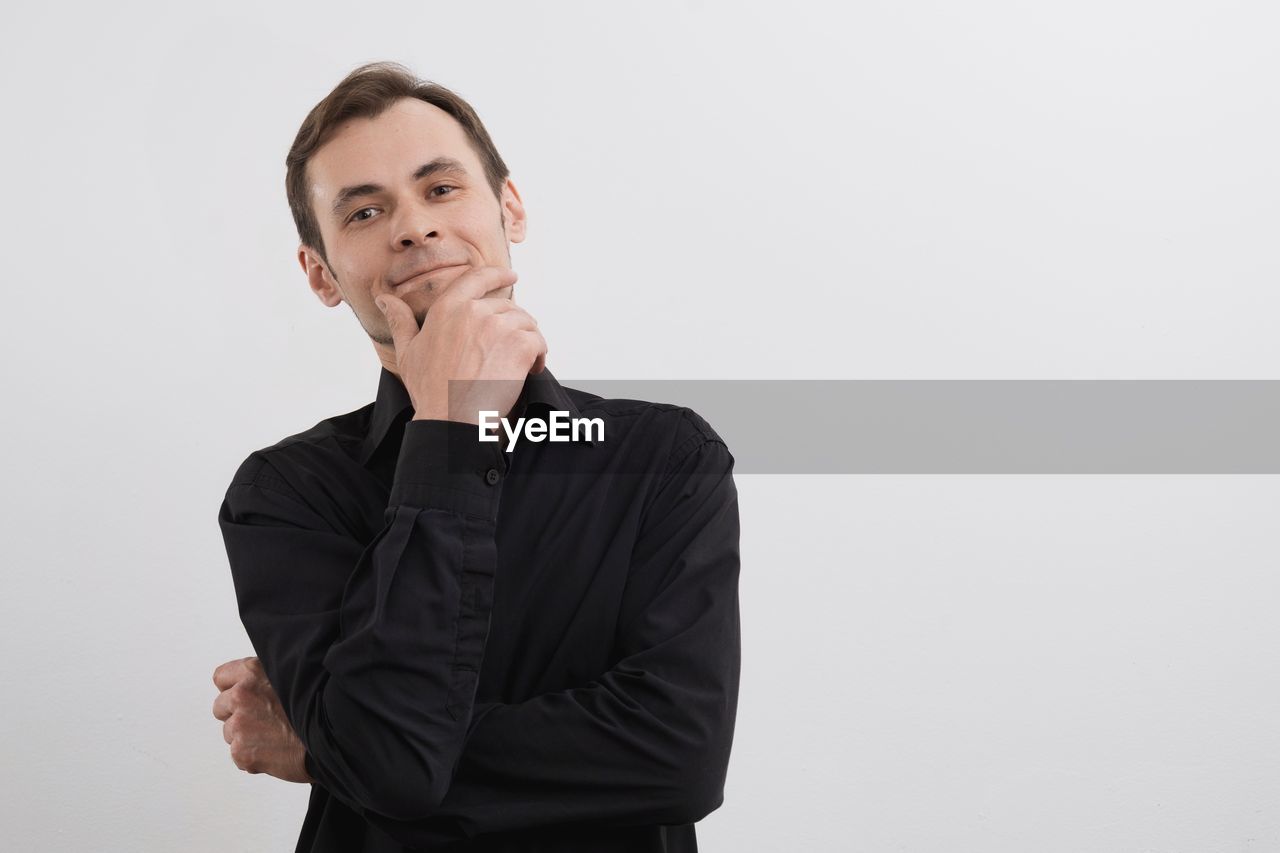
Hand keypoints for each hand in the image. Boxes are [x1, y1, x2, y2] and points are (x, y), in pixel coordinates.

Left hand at [212, 656, 311, 783]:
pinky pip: (239, 754)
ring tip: (275, 735)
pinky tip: (275, 749)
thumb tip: (255, 681)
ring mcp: (239, 724)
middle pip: (221, 707)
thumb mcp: (292, 674)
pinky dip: (254, 755)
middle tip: (264, 719)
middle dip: (237, 714)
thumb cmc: (318, 706)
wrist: (332, 737)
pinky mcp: (241, 751)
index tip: (249, 696)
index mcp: (252, 672)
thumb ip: (266, 677)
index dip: (235, 687)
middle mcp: (241, 695)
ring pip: (230, 732)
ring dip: (246, 736)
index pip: (221, 677)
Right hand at [376, 265, 547, 423]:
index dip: (497, 274)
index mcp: (447, 309)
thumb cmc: (430, 390)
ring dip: (527, 341)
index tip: (511, 276)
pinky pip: (538, 342)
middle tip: (510, 350)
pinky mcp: (519, 344)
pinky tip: (530, 370)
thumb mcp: (407, 351)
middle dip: (513, 325)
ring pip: (526, 323)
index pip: (477, 278)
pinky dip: (539, 356)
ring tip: (521, 363)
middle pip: (507, 306)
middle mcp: (474, 311)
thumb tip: (384, 298)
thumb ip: (400, 320)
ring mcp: (499, 326)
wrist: (452, 418)